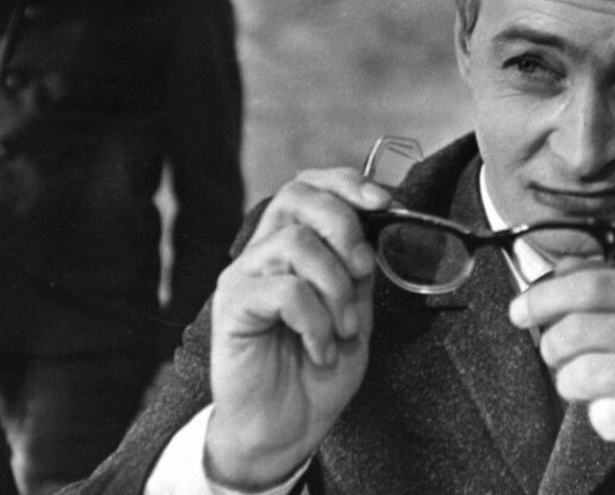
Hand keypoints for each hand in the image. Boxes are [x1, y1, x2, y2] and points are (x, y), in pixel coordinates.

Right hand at [204, 169, 389, 489]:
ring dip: (336, 287)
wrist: (283, 431)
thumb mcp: (354, 314)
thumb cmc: (314, 374)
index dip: (344, 182)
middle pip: (296, 196)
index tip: (383, 201)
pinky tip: (319, 349)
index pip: (308, 186)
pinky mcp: (232, 306)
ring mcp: (243, 277)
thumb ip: (359, 272)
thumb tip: (378, 229)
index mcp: (291, 248)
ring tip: (342, 329)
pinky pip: (286, 291)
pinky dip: (316, 322)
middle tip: (363, 273)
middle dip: (344, 227)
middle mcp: (262, 253)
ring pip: (297, 244)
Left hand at [509, 261, 614, 489]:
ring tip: (580, 384)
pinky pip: (606, 417)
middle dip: (551, 345)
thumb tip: (560, 269)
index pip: (594, 284)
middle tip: (554, 356)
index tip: (518, 311)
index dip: (545, 297)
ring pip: (586, 374)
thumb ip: (604, 288)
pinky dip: (597, 417)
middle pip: (581, 329)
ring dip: (568, 382)